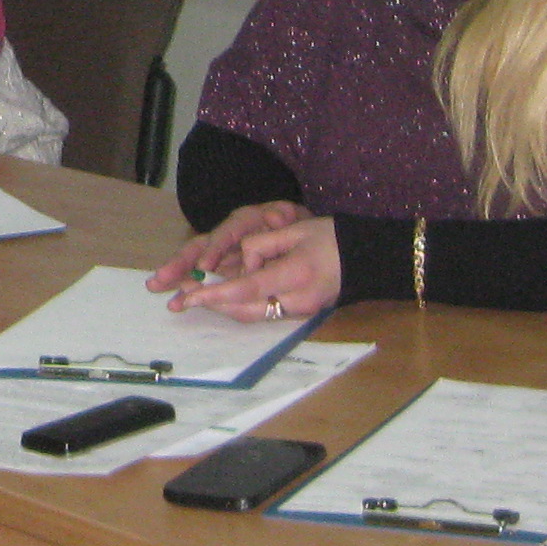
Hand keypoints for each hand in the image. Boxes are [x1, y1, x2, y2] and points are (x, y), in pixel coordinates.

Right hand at [150, 200, 308, 297]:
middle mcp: (227, 235)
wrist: (300, 235)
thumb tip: (274, 216)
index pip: (226, 233)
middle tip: (160, 277)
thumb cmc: (294, 226)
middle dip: (180, 263)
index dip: (215, 249)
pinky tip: (176, 300)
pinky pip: (202, 276)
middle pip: (200, 246)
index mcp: (244, 221)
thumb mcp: (292, 217)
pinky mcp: (223, 267)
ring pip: (195, 262)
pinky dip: (189, 287)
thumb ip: (282, 217)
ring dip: (176, 275)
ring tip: (155, 287)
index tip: (206, 266)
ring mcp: (222, 251)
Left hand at [168, 211, 340, 326]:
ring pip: (253, 315)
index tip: (189, 297)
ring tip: (195, 298)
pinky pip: (265, 313)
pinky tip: (223, 297)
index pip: (247, 289)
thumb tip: (240, 259)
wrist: (366, 258)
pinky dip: (241, 306)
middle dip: (212, 306)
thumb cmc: (330, 238)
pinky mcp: (301, 314)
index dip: (215, 295)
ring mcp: (301, 310)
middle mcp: (297, 299)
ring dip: (224, 308)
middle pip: (246, 310)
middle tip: (181, 300)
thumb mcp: (294, 230)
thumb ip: (262, 244)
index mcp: (295, 274)